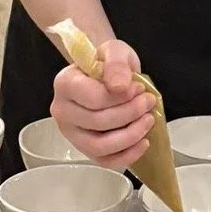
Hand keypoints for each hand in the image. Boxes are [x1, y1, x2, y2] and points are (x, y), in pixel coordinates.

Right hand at [51, 37, 152, 170]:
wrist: (107, 74)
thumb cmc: (109, 63)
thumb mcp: (115, 50)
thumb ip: (116, 63)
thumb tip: (120, 86)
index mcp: (65, 83)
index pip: (93, 98)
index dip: (121, 97)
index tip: (139, 88)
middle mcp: (62, 111)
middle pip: (97, 122)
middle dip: (130, 114)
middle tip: (149, 102)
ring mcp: (71, 133)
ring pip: (99, 146)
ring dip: (130, 136)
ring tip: (149, 120)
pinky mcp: (84, 148)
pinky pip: (104, 161)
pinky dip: (126, 156)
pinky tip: (143, 142)